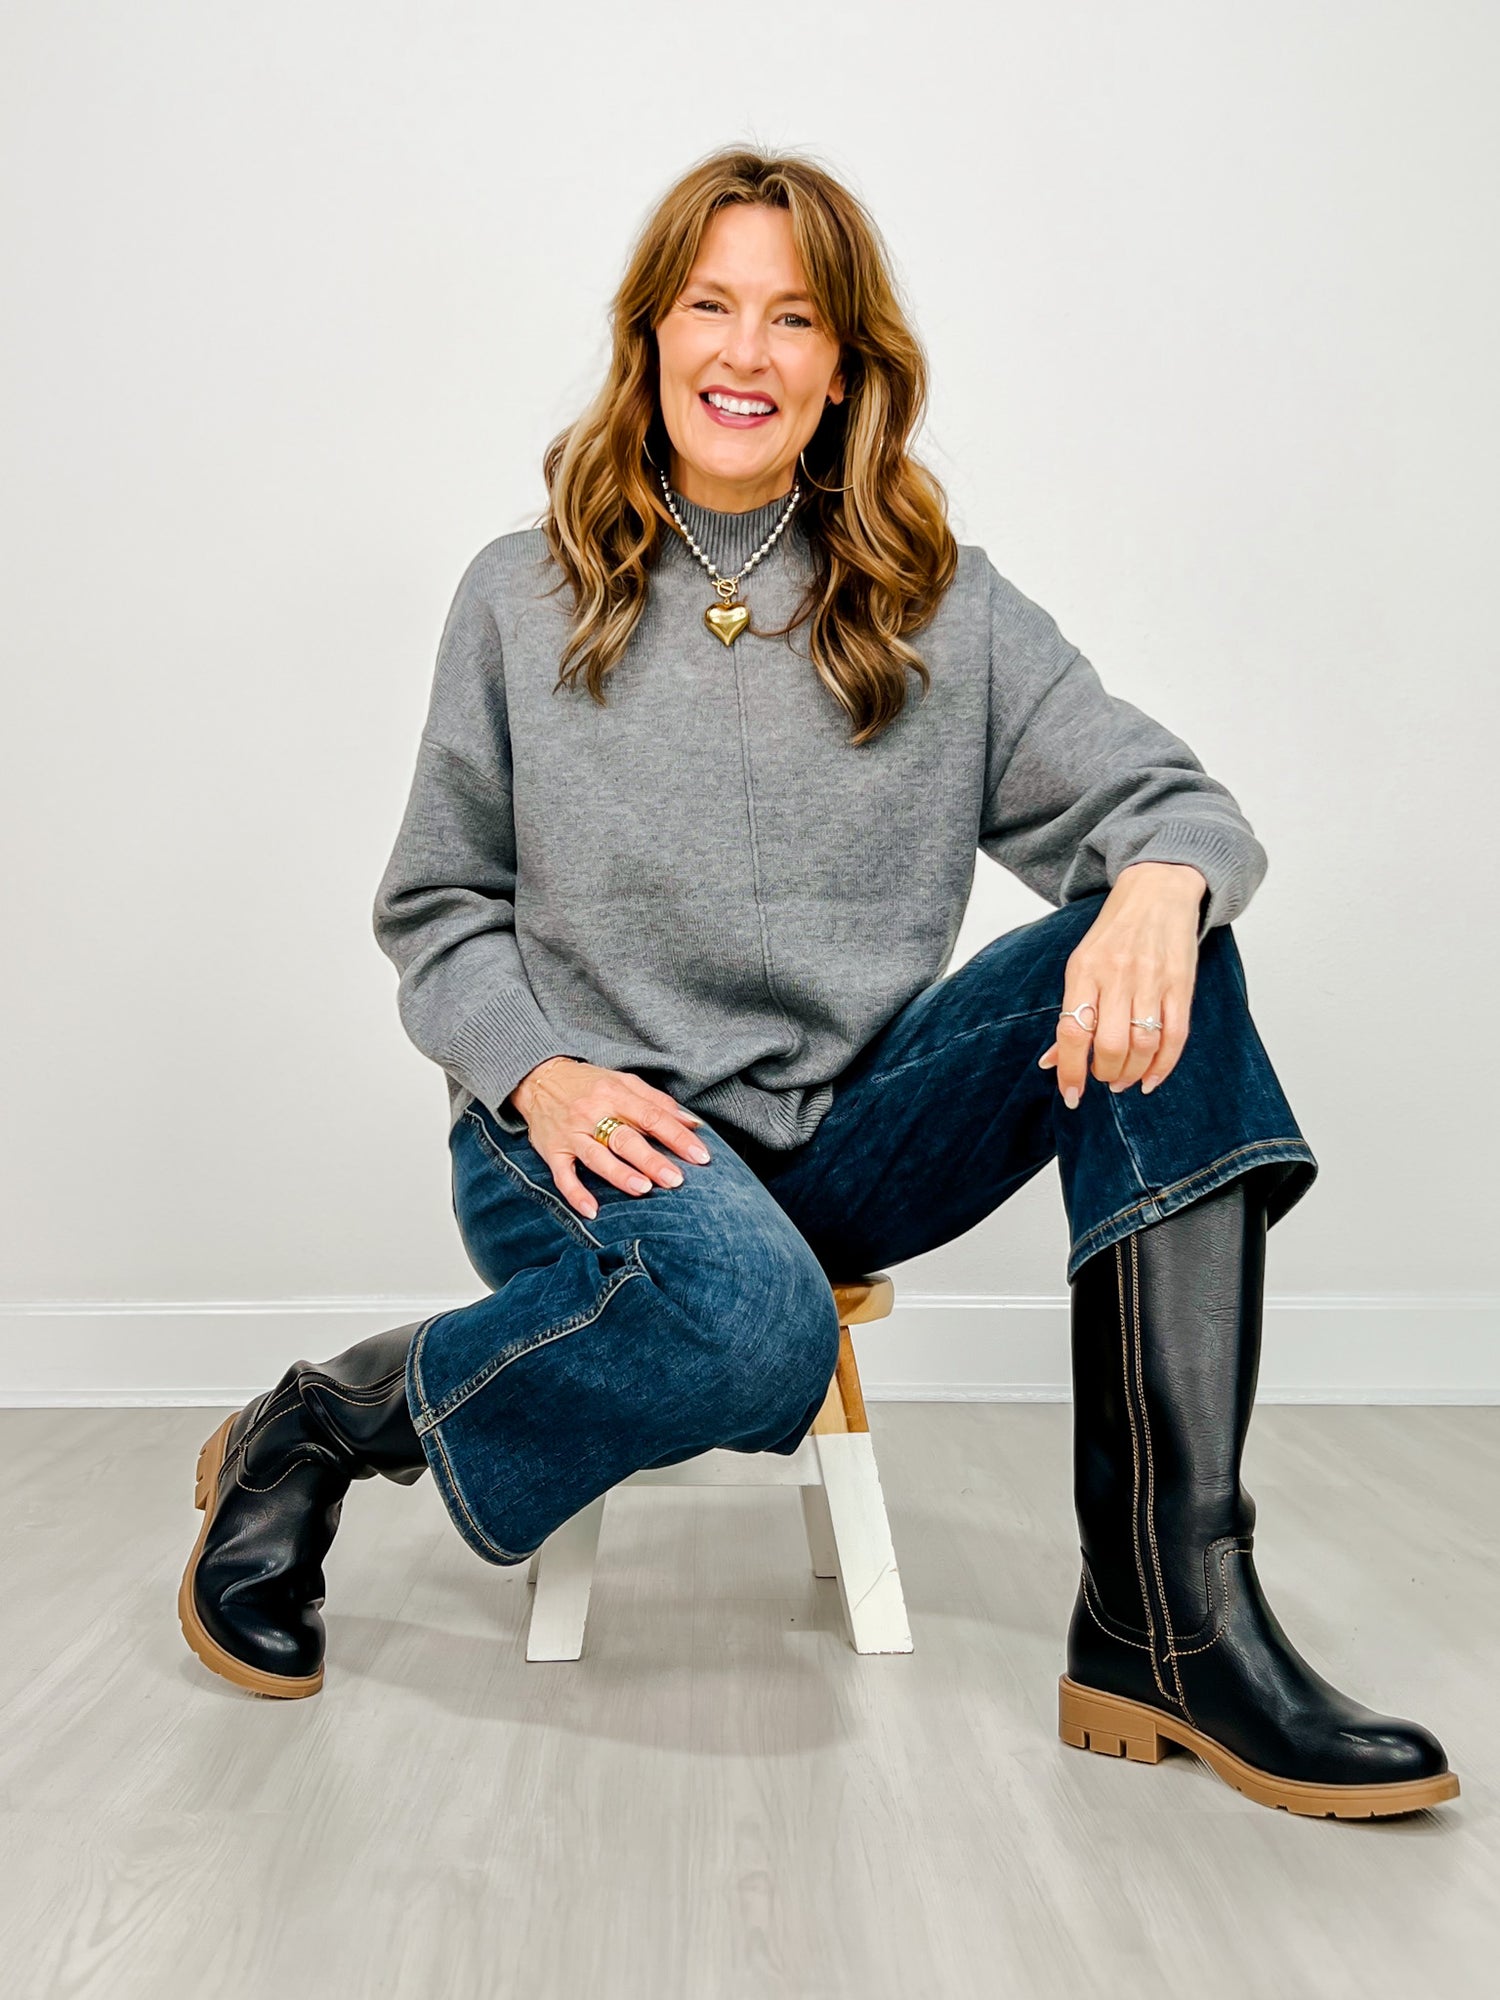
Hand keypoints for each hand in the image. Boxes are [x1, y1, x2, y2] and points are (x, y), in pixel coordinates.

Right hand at [508, 1057, 712, 1219]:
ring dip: (619, 1174)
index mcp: (614, 1094)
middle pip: (625, 1138)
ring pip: (596, 1157)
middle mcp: (592, 1113)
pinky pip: (562, 1176)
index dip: (677, 1137)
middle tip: (676, 1179)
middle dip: (652, 1160)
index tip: (700, 1156)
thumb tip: (692, 1123)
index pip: (651, 1116)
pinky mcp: (552, 1151)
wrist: (539, 1078)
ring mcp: (571, 1134)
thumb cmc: (588, 1083)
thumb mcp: (623, 1082)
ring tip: (642, 1189)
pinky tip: (592, 1211)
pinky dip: (576, 1194)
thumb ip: (657, 1102)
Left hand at [1036, 863, 1205, 1107]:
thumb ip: (1071, 1013)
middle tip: (1103, 1078)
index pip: (1072, 1031)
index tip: (1071, 1095)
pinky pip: (1175, 1036)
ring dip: (1131, 1073)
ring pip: (1142, 1045)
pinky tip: (1151, 1078)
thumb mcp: (1081, 964)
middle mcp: (1117, 975)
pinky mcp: (1181, 985)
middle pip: (1109, 1044)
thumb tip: (1051, 1063)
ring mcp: (1151, 980)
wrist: (1157, 891)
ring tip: (1124, 1079)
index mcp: (1084, 970)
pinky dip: (1163, 1066)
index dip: (1070, 1070)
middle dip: (1104, 1073)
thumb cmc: (1114, 932)